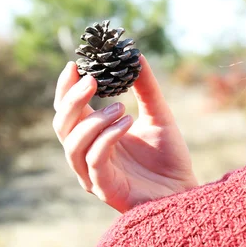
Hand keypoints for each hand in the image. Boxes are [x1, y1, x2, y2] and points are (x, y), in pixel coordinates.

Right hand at [53, 56, 197, 212]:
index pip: (67, 109)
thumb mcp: (158, 115)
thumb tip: (137, 55)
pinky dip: (107, 137)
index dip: (65, 87)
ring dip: (93, 120)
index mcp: (92, 135)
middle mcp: (86, 153)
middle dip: (72, 100)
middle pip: (61, 124)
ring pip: (73, 143)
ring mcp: (92, 173)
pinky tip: (127, 122)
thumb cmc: (167, 157)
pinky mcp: (104, 188)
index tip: (74, 65)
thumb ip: (146, 88)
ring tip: (121, 106)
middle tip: (92, 80)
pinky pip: (94, 160)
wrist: (183, 191)